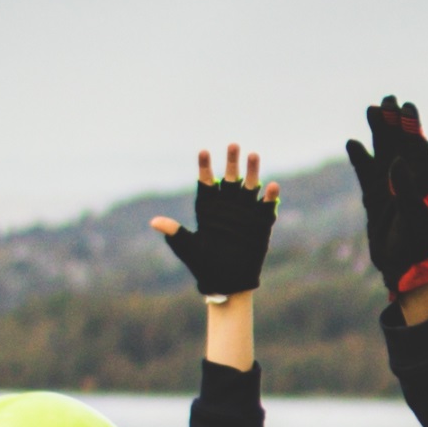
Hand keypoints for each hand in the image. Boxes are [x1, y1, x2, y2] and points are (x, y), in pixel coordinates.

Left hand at [154, 146, 279, 297]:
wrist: (227, 282)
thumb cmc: (205, 265)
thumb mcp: (188, 248)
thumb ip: (175, 233)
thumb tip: (154, 222)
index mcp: (209, 209)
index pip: (206, 182)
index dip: (205, 167)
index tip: (203, 151)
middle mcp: (228, 206)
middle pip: (230, 178)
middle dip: (232, 161)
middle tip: (233, 144)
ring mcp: (246, 213)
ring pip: (250, 186)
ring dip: (253, 171)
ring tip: (254, 155)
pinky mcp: (261, 223)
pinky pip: (266, 207)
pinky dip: (270, 197)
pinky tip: (273, 186)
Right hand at [342, 96, 427, 288]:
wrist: (402, 270)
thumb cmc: (415, 246)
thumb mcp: (414, 219)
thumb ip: (407, 190)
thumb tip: (397, 161)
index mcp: (423, 183)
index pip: (419, 148)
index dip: (413, 128)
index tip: (406, 108)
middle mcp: (408, 181)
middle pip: (401, 144)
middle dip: (395, 122)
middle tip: (388, 99)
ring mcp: (390, 188)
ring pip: (383, 153)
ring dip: (379, 132)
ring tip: (371, 109)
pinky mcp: (375, 198)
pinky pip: (366, 171)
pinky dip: (360, 157)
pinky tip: (353, 142)